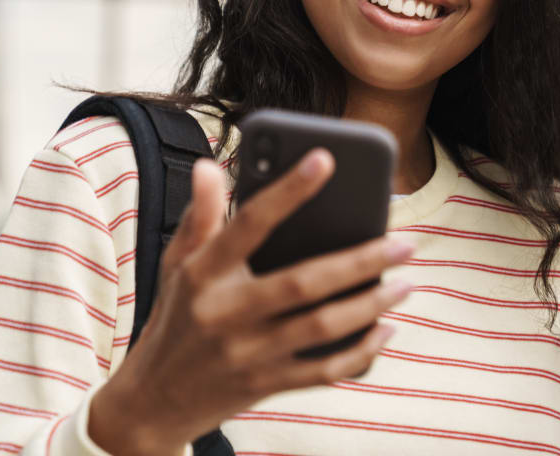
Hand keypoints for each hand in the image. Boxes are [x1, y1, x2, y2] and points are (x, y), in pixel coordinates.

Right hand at [89, 150, 413, 455]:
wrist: (153, 401)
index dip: (288, 190)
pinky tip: (386, 329)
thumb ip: (199, 214)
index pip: (250, 223)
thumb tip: (209, 165)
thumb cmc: (176, 315)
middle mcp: (226, 312)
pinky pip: (322, 372)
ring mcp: (247, 353)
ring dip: (371, 304)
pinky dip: (359, 352)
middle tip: (404, 243)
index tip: (325, 158)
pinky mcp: (265, 385)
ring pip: (321, 327)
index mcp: (204, 273)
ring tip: (405, 282)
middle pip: (303, 282)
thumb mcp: (176, 261)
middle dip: (361, 261)